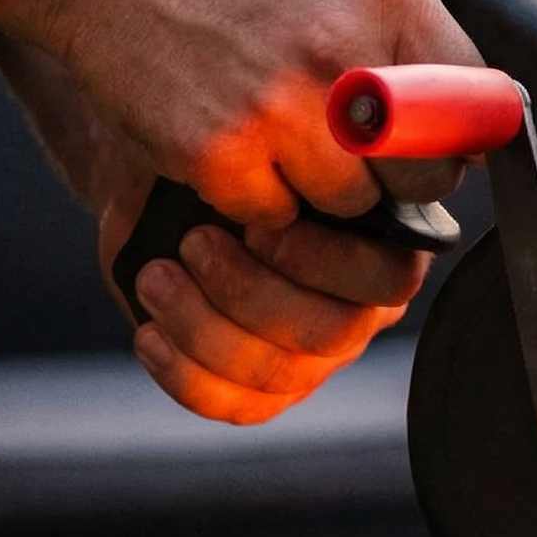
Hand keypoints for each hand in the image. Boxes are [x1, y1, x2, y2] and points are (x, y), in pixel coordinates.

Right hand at [42, 0, 480, 227]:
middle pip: (424, 173)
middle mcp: (342, 53)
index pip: (475, 104)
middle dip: (405, 175)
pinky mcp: (216, 153)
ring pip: (351, 203)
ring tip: (291, 140)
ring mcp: (278, 108)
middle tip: (370, 156)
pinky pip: (274, 214)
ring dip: (327, 186)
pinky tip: (237, 147)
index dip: (462, 133)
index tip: (444, 140)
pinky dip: (258, 196)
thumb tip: (479, 78)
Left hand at [94, 144, 426, 422]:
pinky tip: (149, 332)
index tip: (263, 219)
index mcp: (386, 248)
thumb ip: (319, 145)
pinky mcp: (264, 389)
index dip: (323, 260)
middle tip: (195, 243)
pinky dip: (184, 375)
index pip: (387, 279)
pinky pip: (236, 405)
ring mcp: (316, 357)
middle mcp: (361, 310)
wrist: (166, 182)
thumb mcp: (270, 134)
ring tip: (157, 275)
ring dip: (204, 325)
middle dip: (251, 291)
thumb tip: (353, 131)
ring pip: (277, 372)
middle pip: (331, 333)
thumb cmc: (227, 150)